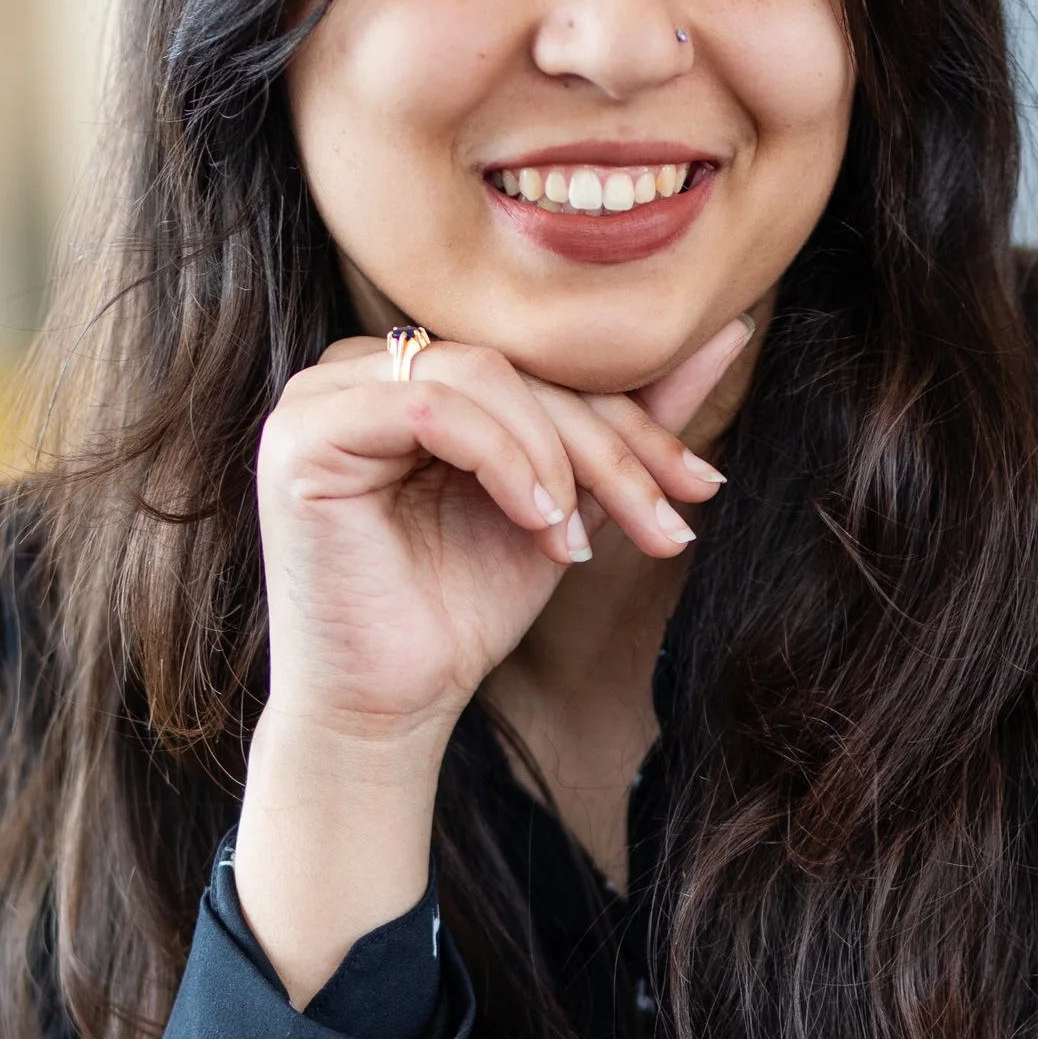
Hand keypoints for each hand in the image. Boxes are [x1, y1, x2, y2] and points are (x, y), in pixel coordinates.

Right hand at [251, 316, 747, 750]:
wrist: (389, 706)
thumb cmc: (462, 608)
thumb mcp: (568, 502)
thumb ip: (626, 421)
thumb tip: (732, 332)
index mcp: (416, 373)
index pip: (539, 364)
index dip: (628, 420)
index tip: (698, 487)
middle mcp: (362, 367)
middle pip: (517, 366)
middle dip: (609, 446)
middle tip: (665, 522)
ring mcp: (323, 392)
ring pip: (484, 377)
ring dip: (558, 460)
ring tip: (577, 544)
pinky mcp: (305, 432)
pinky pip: (431, 406)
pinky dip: (502, 458)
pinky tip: (535, 520)